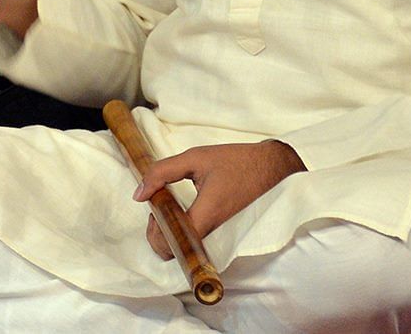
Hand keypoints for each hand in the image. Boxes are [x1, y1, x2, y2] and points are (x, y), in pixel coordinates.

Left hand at [132, 140, 304, 259]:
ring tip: (169, 204)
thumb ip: (163, 172)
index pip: (173, 244)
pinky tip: (182, 208)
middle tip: (158, 205)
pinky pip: (196, 240)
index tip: (154, 209)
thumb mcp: (195, 158)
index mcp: (206, 215)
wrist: (271, 167)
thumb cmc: (235, 161)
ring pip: (185, 248)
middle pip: (176, 253)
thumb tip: (139, 193)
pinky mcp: (222, 232)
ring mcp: (219, 235)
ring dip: (170, 231)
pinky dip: (183, 230)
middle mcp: (213, 232)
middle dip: (159, 235)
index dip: (155, 234)